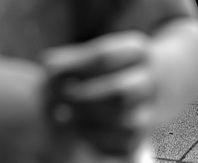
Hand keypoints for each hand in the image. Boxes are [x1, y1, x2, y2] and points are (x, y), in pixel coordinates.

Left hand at [41, 31, 156, 157]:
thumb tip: (47, 65)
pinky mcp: (141, 137)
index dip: (72, 67)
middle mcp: (150, 81)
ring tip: (62, 117)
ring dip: (87, 121)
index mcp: (137, 52)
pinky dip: (96, 140)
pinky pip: (121, 145)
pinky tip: (77, 131)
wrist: (148, 84)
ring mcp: (149, 111)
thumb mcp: (96, 54)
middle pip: (119, 93)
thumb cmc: (108, 68)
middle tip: (57, 100)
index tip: (48, 73)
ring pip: (124, 122)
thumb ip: (70, 59)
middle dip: (82, 98)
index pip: (104, 57)